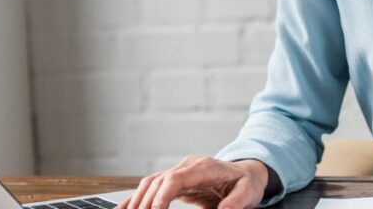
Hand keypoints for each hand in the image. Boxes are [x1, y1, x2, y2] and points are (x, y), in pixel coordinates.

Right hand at [118, 155, 267, 208]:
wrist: (246, 173)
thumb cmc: (246, 183)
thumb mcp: (248, 192)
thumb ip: (235, 203)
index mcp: (204, 167)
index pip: (175, 178)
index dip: (161, 195)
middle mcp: (188, 166)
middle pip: (158, 181)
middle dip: (145, 202)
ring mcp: (179, 172)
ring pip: (150, 183)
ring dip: (137, 200)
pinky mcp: (175, 180)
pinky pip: (152, 186)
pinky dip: (137, 197)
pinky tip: (124, 207)